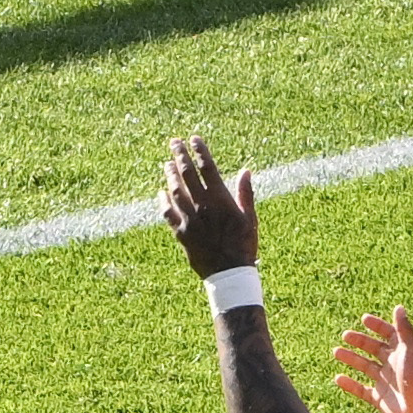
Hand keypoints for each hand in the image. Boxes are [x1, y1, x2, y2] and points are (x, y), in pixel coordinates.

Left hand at [157, 133, 263, 280]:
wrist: (229, 273)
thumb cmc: (244, 244)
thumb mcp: (250, 218)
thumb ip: (245, 193)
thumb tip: (246, 170)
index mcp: (221, 199)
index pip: (207, 168)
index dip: (199, 151)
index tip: (194, 139)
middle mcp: (203, 206)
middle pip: (187, 174)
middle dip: (180, 155)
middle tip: (174, 142)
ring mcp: (189, 219)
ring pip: (175, 190)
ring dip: (170, 175)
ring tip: (167, 163)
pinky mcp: (181, 233)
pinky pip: (167, 213)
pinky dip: (163, 201)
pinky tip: (161, 192)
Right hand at [329, 303, 412, 412]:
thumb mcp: (409, 350)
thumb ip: (403, 329)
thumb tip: (399, 307)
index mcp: (402, 352)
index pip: (389, 335)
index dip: (378, 326)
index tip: (364, 319)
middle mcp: (393, 366)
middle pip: (374, 349)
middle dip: (360, 341)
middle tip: (345, 335)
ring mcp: (385, 382)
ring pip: (365, 367)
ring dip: (351, 359)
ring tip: (336, 351)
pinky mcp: (379, 398)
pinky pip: (361, 389)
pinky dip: (349, 384)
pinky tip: (338, 378)